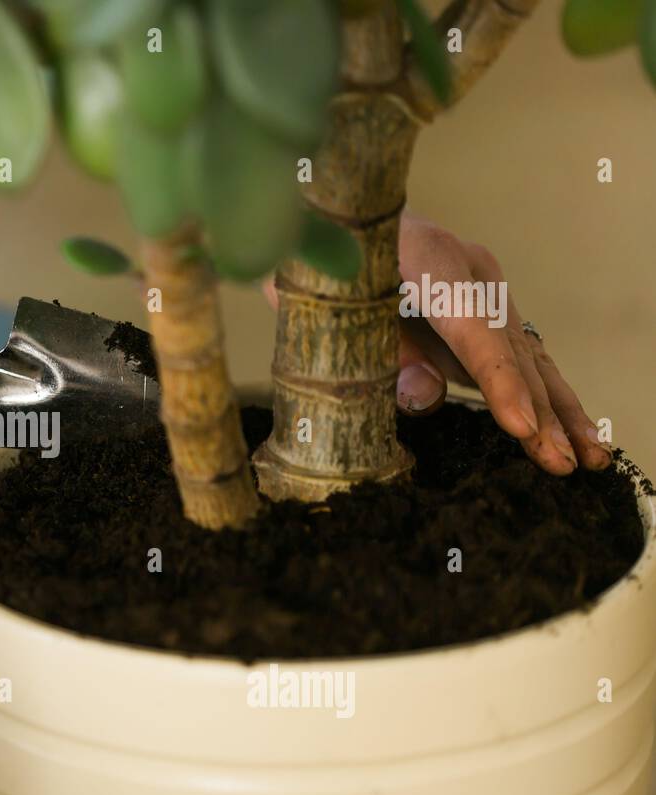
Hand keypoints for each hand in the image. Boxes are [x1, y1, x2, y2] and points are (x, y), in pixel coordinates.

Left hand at [266, 212, 610, 474]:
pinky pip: (521, 358)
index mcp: (426, 254)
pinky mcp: (485, 310)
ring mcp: (483, 287)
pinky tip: (578, 435)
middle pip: (508, 345)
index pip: (470, 324)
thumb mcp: (326, 308)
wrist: (331, 221)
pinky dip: (549, 397)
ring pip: (528, 355)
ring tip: (590, 458)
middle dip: (537, 408)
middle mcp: (468, 266)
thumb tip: (426, 396)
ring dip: (559, 409)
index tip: (520, 426)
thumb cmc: (317, 266)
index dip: (497, 378)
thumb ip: (377, 350)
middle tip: (559, 462)